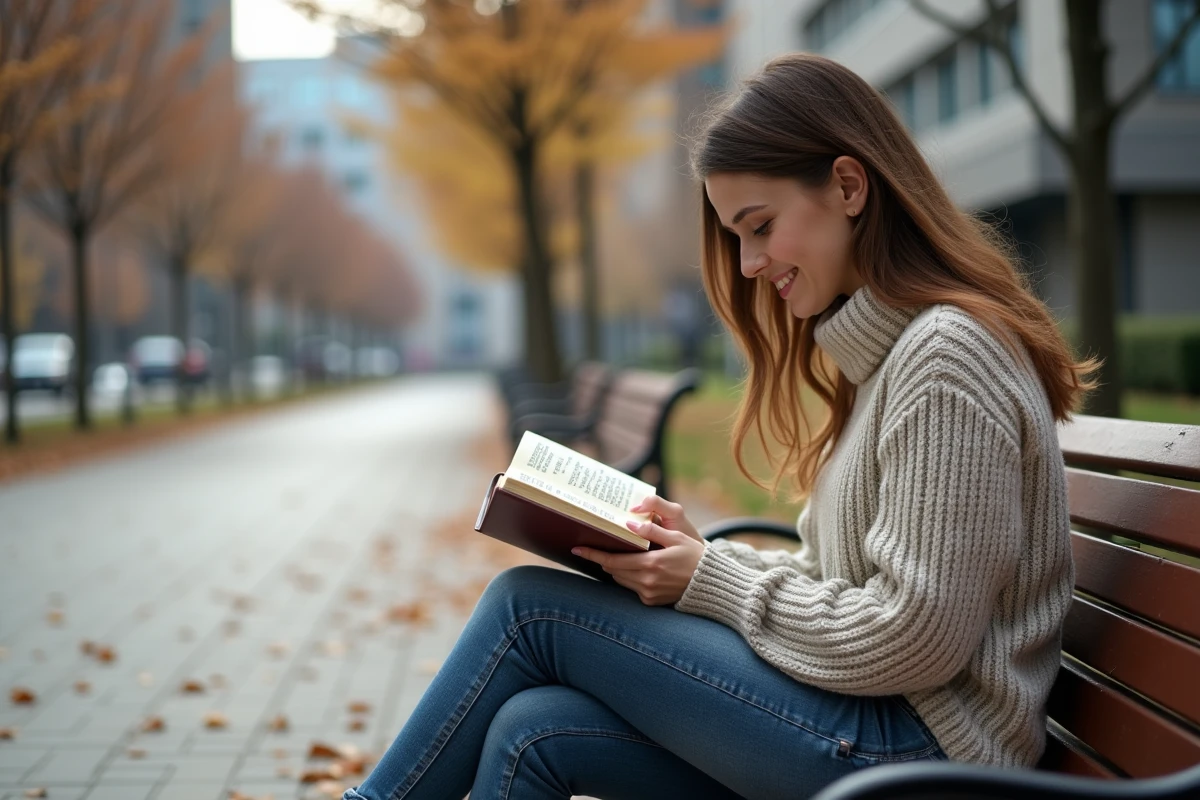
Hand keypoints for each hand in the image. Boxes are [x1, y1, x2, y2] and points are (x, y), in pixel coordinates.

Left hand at [571, 497, 706, 605]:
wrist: (711, 584)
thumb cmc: (695, 556)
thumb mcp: (676, 537)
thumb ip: (652, 531)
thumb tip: (629, 525)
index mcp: (651, 564)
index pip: (613, 560)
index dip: (593, 554)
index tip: (578, 549)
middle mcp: (647, 582)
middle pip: (613, 570)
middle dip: (603, 559)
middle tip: (593, 548)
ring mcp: (649, 594)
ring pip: (621, 580)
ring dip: (617, 568)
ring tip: (617, 556)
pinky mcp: (652, 601)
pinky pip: (633, 588)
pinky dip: (630, 578)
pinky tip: (636, 568)